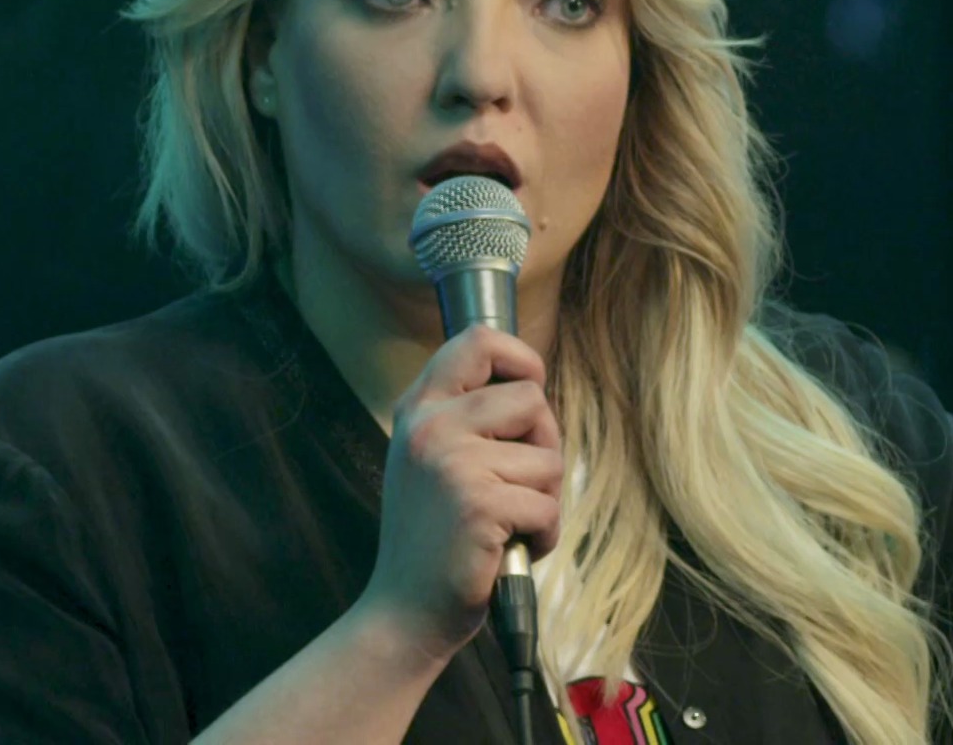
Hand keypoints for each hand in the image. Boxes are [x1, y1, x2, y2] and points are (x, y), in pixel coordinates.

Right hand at [356, 324, 563, 660]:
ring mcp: (452, 464)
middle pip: (531, 399)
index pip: (477, 341)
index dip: (520, 357)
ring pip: (549, 459)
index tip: (531, 386)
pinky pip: (548, 506)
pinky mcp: (479, 504)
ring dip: (543, 499)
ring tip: (506, 523)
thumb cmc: (434, 537)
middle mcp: (430, 427)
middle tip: (517, 485)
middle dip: (544, 444)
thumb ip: (469, 419)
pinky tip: (509, 549)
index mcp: (419, 409)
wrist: (404, 611)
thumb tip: (534, 386)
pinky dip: (543, 535)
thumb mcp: (434, 460)